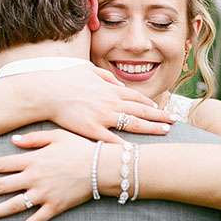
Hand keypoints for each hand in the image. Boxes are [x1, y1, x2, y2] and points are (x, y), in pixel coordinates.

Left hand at [0, 129, 95, 220]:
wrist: (101, 167)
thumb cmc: (80, 148)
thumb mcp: (57, 136)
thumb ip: (33, 139)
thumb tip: (12, 141)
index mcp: (33, 160)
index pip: (2, 164)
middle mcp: (34, 178)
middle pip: (2, 186)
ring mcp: (44, 194)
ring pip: (14, 205)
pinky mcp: (55, 207)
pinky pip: (36, 220)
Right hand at [33, 64, 174, 142]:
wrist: (47, 91)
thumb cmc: (64, 79)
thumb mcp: (87, 69)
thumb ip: (105, 76)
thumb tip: (118, 83)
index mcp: (110, 89)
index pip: (136, 97)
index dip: (149, 104)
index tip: (160, 110)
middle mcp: (111, 102)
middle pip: (141, 110)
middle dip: (159, 116)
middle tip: (174, 122)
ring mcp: (103, 116)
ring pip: (132, 123)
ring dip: (150, 128)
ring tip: (165, 132)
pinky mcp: (92, 129)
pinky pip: (111, 140)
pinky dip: (124, 146)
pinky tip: (135, 151)